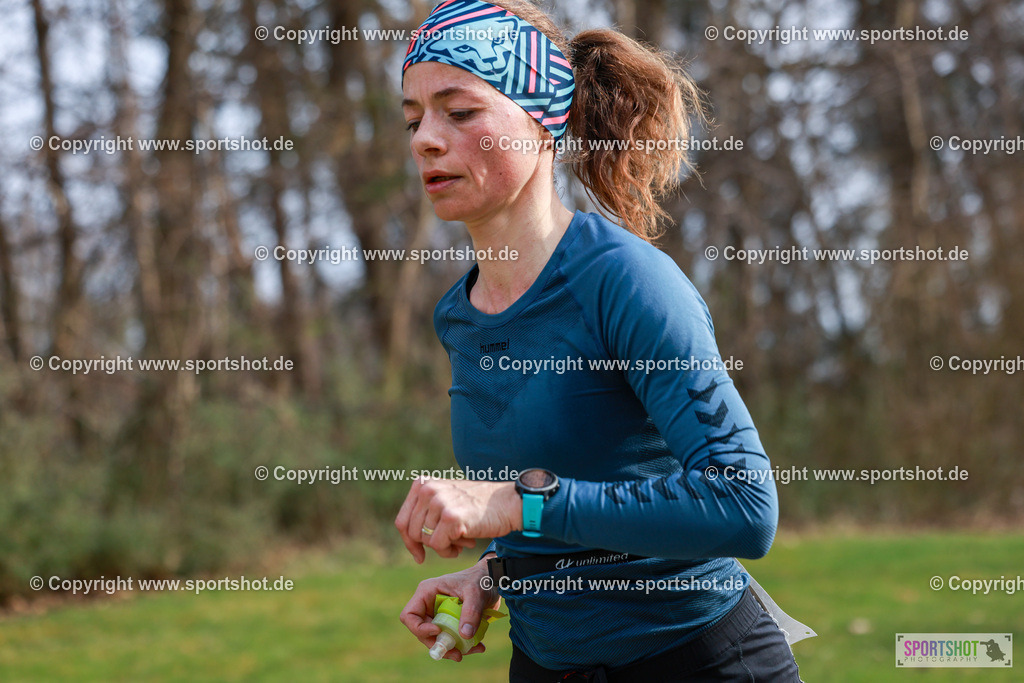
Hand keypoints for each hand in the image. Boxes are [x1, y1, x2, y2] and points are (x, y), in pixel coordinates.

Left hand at [395, 478, 521, 562]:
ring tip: (461, 540)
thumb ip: (426, 512)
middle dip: (428, 546)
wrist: (508, 503)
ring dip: (443, 547)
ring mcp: (439, 502)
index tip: (418, 555)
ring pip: (426, 541)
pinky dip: (449, 551)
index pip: (402, 521)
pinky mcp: (450, 517)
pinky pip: (438, 546)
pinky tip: (465, 544)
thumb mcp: (446, 499)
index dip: (408, 542)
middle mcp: (428, 490)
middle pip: (412, 533)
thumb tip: (410, 542)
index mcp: (423, 484)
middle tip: (450, 546)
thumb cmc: (478, 507)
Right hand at [399, 556, 500, 661]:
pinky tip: (478, 646)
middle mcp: (429, 605)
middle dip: (438, 645)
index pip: (409, 616)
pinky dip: (462, 646)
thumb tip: (465, 636)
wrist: (493, 580)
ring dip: (452, 649)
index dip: (420, 628)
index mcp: (427, 592)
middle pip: (422, 633)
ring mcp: (439, 616)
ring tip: (473, 649)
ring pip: (437, 640)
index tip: (439, 632)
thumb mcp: (476, 593)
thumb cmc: (480, 579)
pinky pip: (450, 640)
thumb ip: (470, 612)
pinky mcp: (450, 624)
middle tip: (457, 654)